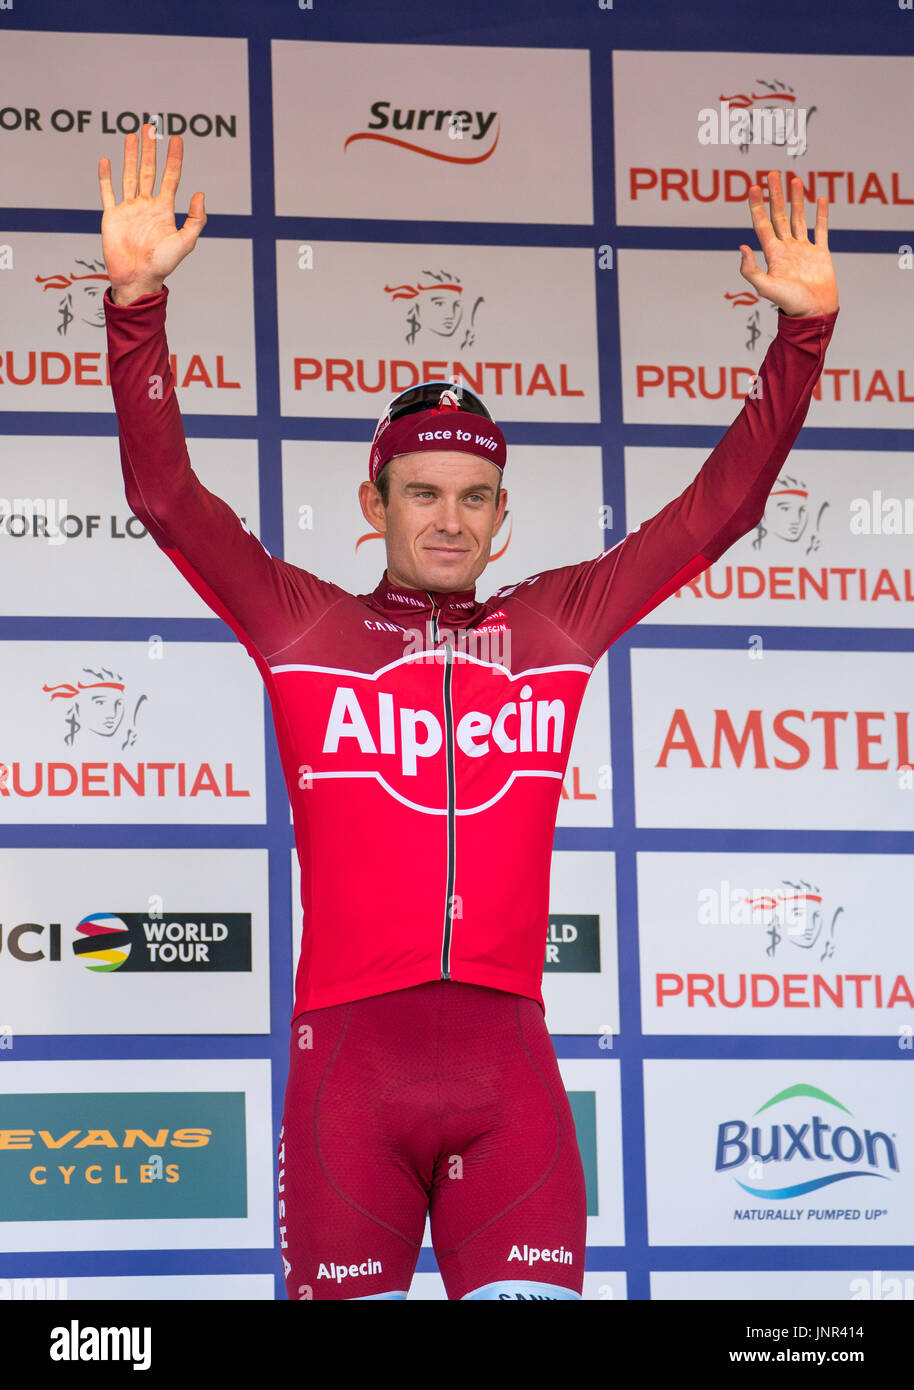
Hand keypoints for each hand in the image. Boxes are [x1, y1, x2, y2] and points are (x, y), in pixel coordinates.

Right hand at [98, 124, 206, 304]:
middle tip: (151, 127)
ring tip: (132, 135)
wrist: (138, 278)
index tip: (177, 139)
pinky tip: (106, 160)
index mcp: (164, 210)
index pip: (171, 177)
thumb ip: (195, 219)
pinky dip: (105, 177)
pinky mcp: (112, 216)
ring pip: (129, 175)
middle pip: (149, 170)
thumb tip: (200, 194)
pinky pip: (108, 192)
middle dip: (150, 149)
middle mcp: (147, 206)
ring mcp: (129, 209)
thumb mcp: (185, 242)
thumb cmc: (163, 265)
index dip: (174, 158)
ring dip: (130, 155)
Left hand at [739, 170, 837, 317]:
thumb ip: (751, 270)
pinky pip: (821, 229)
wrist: (814, 314)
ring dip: (797, 199)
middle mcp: (787, 248)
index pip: (762, 224)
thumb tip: (741, 247)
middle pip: (779, 215)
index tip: (754, 187)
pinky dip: (822, 214)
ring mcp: (804, 249)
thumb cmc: (790, 304)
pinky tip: (821, 199)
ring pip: (799, 218)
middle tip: (773, 173)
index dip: (757, 206)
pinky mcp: (821, 253)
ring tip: (795, 180)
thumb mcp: (766, 288)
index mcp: (774, 254)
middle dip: (775, 195)